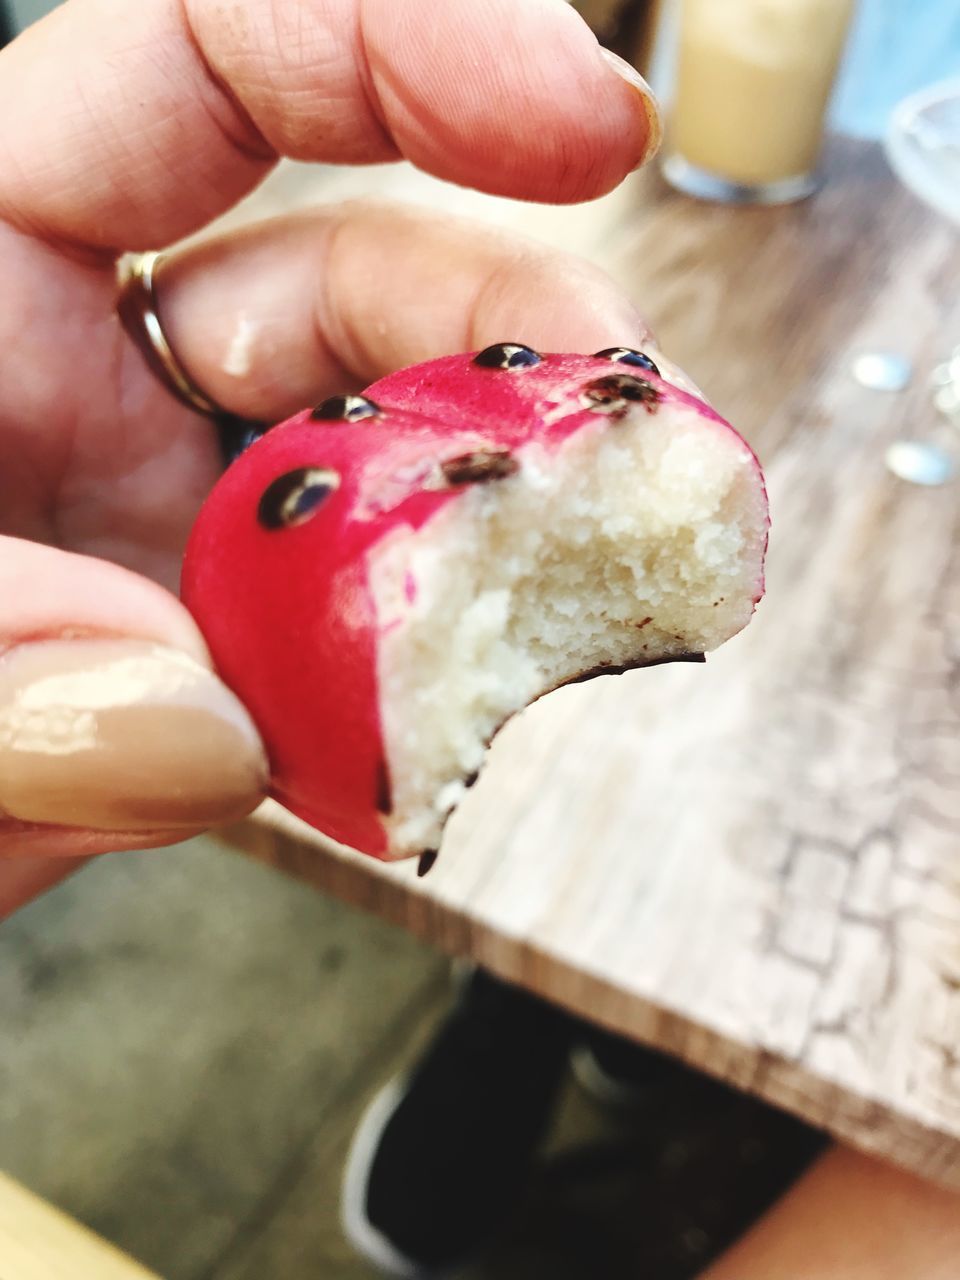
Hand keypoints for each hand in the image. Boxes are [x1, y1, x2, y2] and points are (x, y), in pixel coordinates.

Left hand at [0, 0, 659, 914]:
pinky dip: (429, 688)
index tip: (586, 125)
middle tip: (619, 434)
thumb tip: (194, 732)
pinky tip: (452, 720)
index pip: (210, 62)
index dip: (405, 51)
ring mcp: (195, 524)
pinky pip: (372, 647)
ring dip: (498, 529)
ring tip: (574, 586)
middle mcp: (111, 379)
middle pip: (362, 281)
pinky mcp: (244, 655)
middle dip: (512, 337)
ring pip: (398, 470)